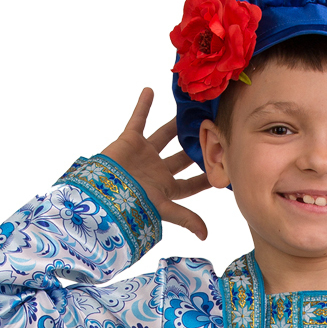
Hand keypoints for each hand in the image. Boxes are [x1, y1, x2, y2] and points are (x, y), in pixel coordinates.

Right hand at [100, 87, 209, 238]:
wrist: (103, 192)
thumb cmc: (131, 204)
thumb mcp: (163, 210)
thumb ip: (185, 218)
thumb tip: (206, 236)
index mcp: (166, 188)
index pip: (191, 184)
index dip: (205, 178)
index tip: (223, 168)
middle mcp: (157, 171)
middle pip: (181, 158)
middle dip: (194, 148)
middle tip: (211, 132)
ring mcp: (144, 155)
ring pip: (164, 136)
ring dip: (175, 124)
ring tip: (188, 111)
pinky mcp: (129, 140)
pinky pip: (137, 119)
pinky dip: (143, 105)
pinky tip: (150, 90)